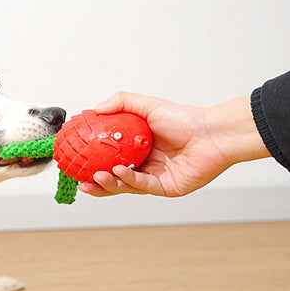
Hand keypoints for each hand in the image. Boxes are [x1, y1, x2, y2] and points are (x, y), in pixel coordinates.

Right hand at [79, 93, 268, 197]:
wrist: (212, 134)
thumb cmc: (186, 119)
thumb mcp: (148, 105)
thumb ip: (121, 103)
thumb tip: (95, 108)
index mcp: (138, 148)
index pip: (110, 157)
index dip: (93, 160)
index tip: (77, 160)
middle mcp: (145, 164)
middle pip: (114, 176)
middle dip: (95, 181)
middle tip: (79, 179)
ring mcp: (155, 178)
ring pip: (125, 185)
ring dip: (108, 183)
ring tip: (95, 177)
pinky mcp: (165, 188)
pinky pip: (142, 185)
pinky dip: (128, 180)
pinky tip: (117, 173)